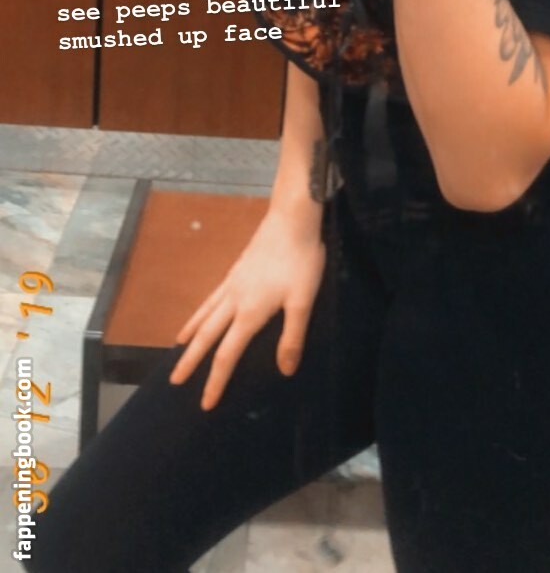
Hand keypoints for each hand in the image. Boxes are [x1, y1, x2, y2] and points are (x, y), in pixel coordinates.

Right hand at [168, 206, 325, 409]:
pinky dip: (200, 312)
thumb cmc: (301, 260)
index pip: (227, 354)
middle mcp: (234, 300)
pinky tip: (202, 313)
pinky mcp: (236, 271)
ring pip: (204, 315)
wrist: (291, 219)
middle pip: (206, 336)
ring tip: (177, 350)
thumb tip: (284, 371)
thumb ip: (293, 337)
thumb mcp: (303, 300)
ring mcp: (232, 284)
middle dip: (191, 361)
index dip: (216, 380)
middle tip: (173, 381)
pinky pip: (211, 298)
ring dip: (190, 336)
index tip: (205, 403)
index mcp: (249, 312)